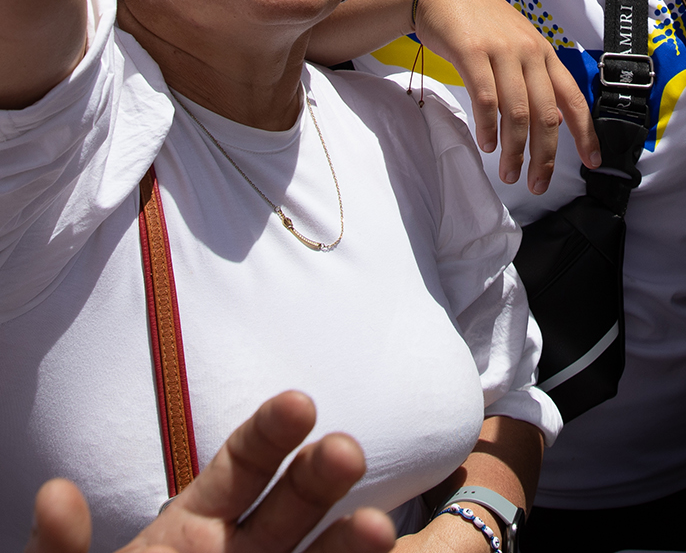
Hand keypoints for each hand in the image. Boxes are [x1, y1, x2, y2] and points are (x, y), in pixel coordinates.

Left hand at [25, 392, 395, 552]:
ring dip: (349, 542)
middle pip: (292, 504)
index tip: (300, 403)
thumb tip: (52, 494)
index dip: (271, 432)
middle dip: (321, 475)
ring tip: (377, 529)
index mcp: (193, 528)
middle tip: (346, 451)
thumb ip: (62, 551)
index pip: (242, 464)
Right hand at [413, 0, 600, 192]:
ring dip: (514, 149)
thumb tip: (554, 118)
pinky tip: (486, 144)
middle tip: (537, 183)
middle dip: (543, 155)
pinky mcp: (472, 52)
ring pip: (517, 112)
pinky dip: (488, 127)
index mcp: (543, 52)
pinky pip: (486, 98)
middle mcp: (528, 51)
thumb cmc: (476, 20)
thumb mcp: (515, 43)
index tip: (592, 161)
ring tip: (508, 172)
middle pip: (546, 113)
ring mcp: (501, 51)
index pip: (573, 98)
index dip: (585, 133)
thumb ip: (534, 77)